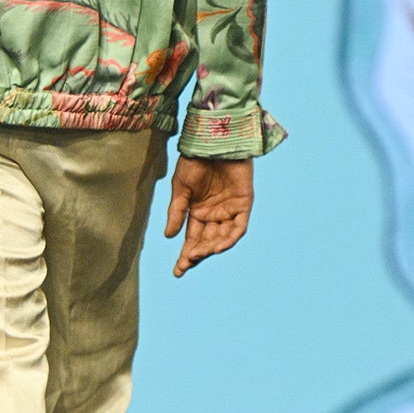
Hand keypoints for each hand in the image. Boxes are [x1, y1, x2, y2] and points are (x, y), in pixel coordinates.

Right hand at [164, 156, 254, 277]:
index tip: (178, 271)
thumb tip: (169, 237)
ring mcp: (230, 210)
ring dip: (212, 248)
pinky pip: (239, 227)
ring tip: (200, 254)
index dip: (187, 256)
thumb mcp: (180, 189)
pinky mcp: (244, 204)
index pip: (193, 240)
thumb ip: (177, 212)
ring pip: (223, 238)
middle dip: (197, 254)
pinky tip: (218, 246)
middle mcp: (215, 215)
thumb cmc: (195, 161)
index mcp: (198, 212)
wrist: (212, 141)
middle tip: (187, 262)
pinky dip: (230, 238)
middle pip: (207, 242)